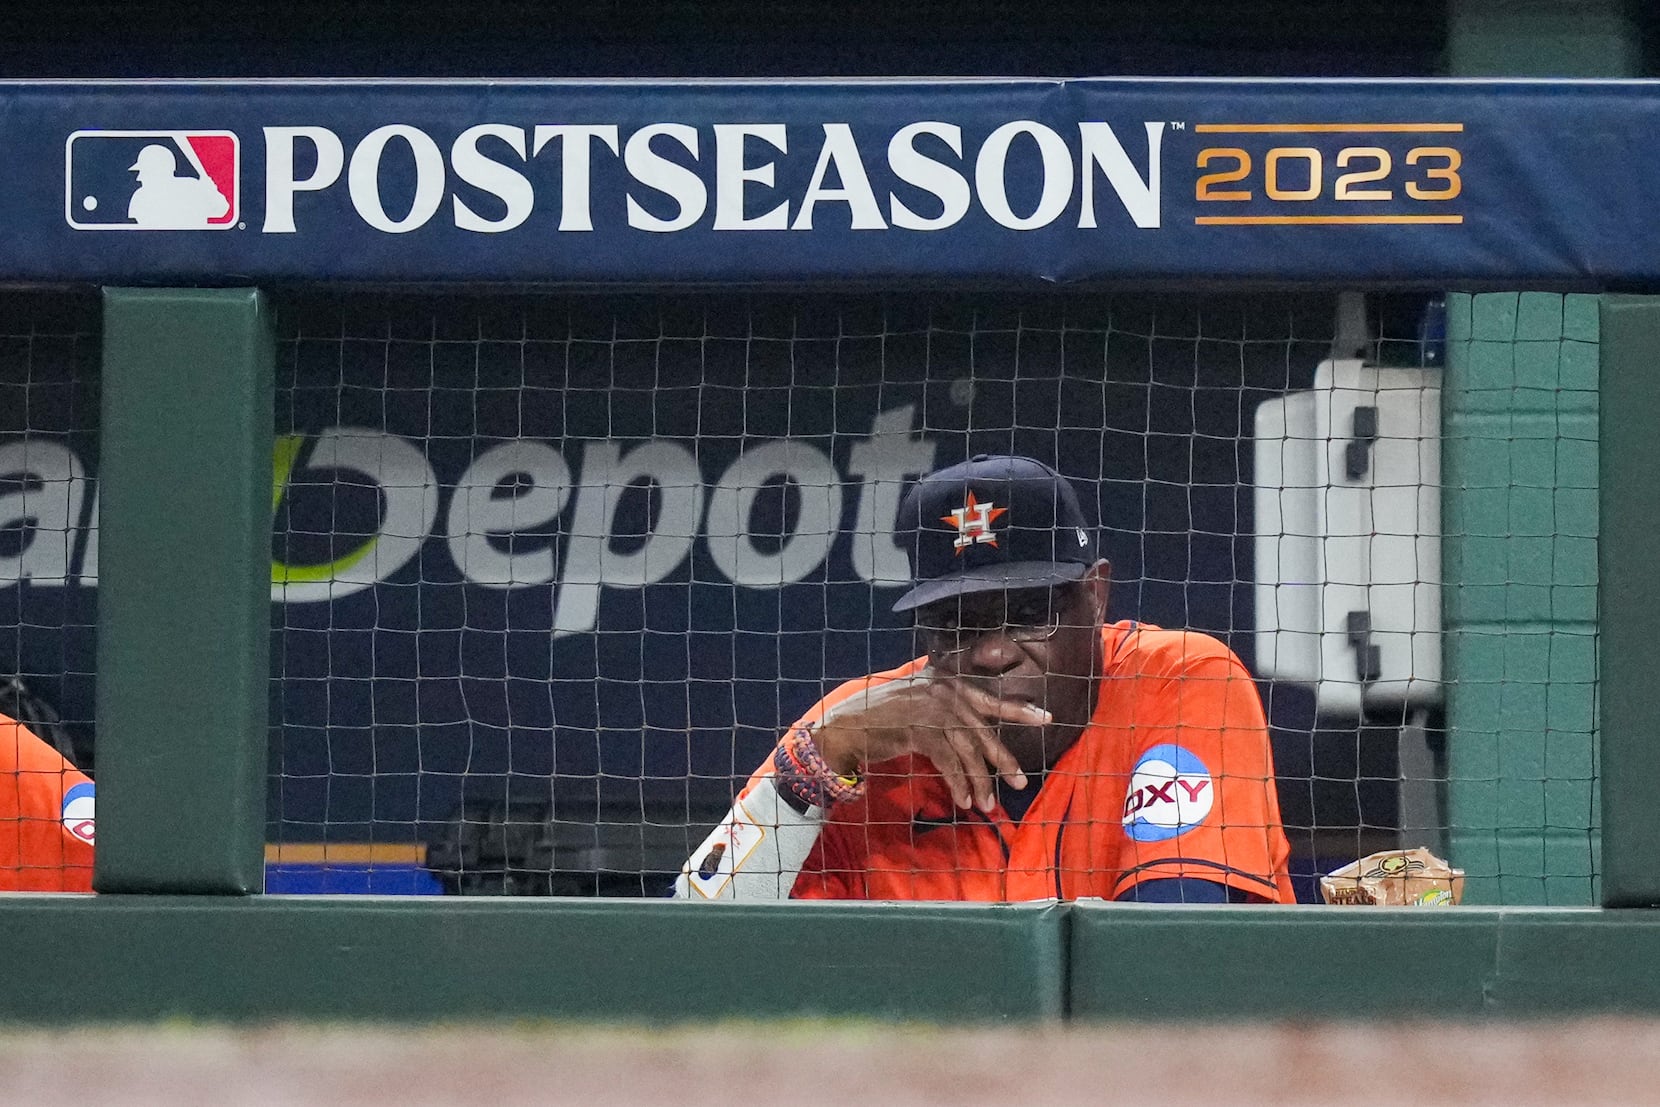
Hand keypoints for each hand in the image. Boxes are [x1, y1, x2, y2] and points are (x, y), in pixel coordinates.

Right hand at [810, 671, 1049, 812]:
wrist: (846, 726)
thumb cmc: (882, 719)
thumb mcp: (919, 706)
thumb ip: (946, 712)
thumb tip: (974, 736)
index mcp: (946, 682)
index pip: (989, 699)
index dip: (1018, 710)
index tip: (1046, 719)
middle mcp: (943, 692)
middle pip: (982, 731)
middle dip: (1003, 760)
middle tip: (1020, 782)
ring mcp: (932, 708)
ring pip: (967, 751)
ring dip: (979, 781)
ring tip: (988, 804)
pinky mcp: (919, 728)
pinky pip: (948, 762)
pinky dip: (958, 783)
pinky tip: (963, 799)